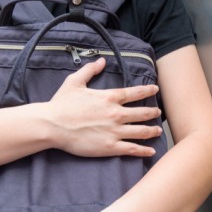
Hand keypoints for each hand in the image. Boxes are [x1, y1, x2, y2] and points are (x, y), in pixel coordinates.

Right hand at [47, 58, 161, 156]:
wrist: (52, 125)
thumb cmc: (61, 104)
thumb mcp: (75, 82)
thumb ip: (90, 70)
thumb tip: (101, 60)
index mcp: (109, 97)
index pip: (134, 93)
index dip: (147, 91)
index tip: (155, 90)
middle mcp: (116, 114)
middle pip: (142, 113)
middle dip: (152, 113)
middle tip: (158, 113)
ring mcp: (115, 132)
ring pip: (141, 131)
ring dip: (152, 131)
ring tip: (158, 131)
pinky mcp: (110, 147)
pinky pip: (132, 149)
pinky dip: (143, 151)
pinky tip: (151, 151)